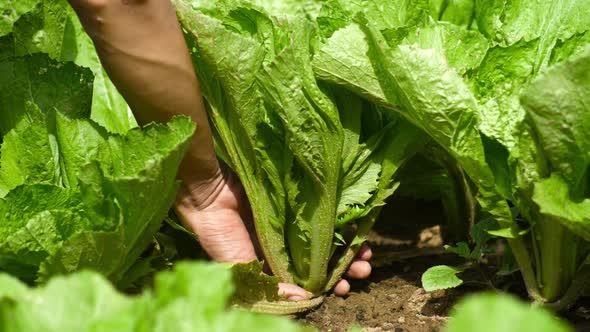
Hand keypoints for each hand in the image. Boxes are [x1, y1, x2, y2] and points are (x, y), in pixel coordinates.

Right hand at [174, 166, 371, 299]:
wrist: (207, 192)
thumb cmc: (217, 234)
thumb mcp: (239, 266)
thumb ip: (269, 286)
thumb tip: (303, 300)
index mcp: (273, 268)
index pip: (307, 282)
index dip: (327, 287)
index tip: (344, 289)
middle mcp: (286, 249)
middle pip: (323, 263)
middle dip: (345, 270)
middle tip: (362, 273)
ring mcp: (293, 226)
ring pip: (327, 241)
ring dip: (348, 249)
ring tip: (366, 255)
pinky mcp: (296, 205)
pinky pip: (322, 216)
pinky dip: (340, 223)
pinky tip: (355, 229)